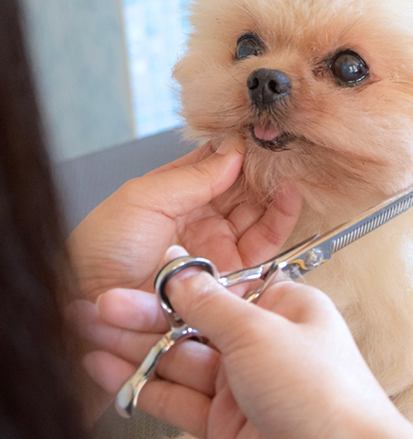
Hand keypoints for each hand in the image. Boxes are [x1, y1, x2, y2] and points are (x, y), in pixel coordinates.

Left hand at [68, 139, 301, 299]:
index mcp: (178, 193)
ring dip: (276, 192)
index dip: (242, 149)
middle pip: (244, 189)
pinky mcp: (232, 274)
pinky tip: (289, 196)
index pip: (220, 164)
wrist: (94, 305)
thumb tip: (233, 149)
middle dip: (265, 170)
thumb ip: (193, 176)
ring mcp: (218, 245)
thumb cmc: (103, 247)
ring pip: (258, 214)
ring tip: (291, 169)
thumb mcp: (144, 198)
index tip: (264, 133)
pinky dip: (280, 221)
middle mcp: (202, 217)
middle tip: (285, 150)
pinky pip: (263, 246)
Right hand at [80, 249, 412, 438]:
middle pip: (194, 323)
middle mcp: (263, 342)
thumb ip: (210, 303)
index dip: (176, 285)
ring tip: (91, 333)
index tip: (137, 278)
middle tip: (101, 306)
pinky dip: (145, 386)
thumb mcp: (259, 331)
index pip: (220, 288)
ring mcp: (243, 384)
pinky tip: (111, 372)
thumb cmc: (322, 390)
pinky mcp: (227, 424)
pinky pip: (179, 399)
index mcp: (283, 307)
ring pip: (181, 361)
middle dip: (145, 316)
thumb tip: (179, 270)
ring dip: (136, 349)